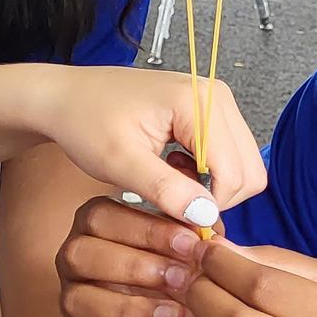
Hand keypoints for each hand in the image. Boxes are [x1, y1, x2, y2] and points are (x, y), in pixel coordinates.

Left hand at [20, 67, 264, 223]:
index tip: (177, 219)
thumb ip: (166, 190)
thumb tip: (206, 215)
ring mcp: (216, 102)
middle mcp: (217, 97)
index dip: (210, 206)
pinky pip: (228, 156)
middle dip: (216, 197)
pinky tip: (172, 169)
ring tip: (168, 181)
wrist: (67, 98)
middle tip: (173, 202)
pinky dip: (206, 173)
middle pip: (249, 170)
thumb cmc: (86, 121)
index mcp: (198, 103)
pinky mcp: (210, 111)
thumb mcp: (121, 163)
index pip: (235, 173)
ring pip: (242, 165)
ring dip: (210, 186)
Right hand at [56, 193, 207, 316]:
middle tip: (183, 279)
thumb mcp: (194, 243)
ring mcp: (73, 299)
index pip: (102, 215)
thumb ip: (195, 234)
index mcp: (97, 221)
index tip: (190, 242)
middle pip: (81, 255)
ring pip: (79, 301)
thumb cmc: (185, 265)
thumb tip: (208, 234)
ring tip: (177, 315)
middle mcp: (76, 256)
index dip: (146, 229)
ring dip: (131, 309)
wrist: (185, 314)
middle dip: (135, 267)